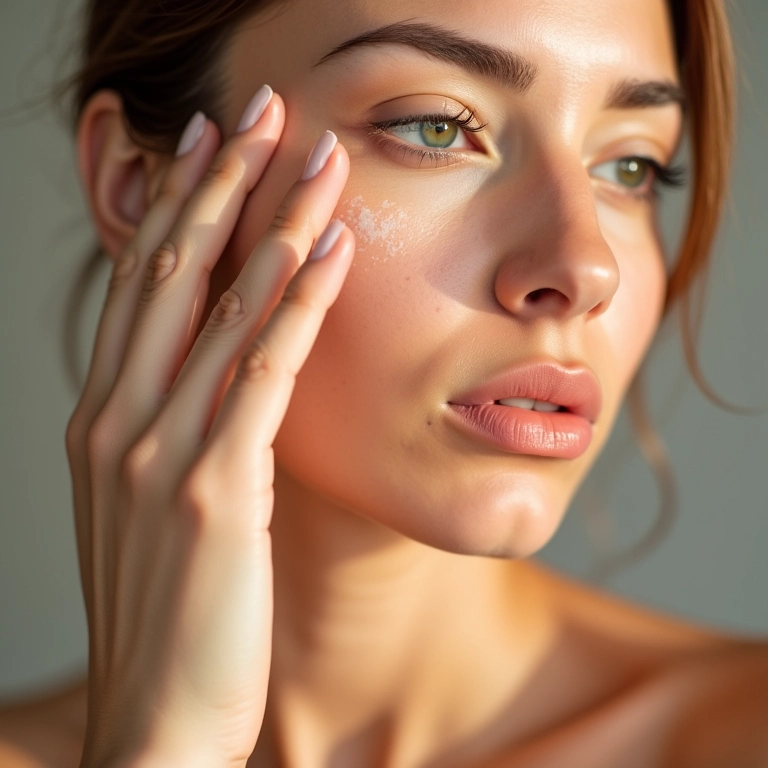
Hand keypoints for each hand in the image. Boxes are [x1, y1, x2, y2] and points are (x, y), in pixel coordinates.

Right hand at [65, 90, 354, 766]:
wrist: (157, 719)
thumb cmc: (173, 610)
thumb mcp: (160, 503)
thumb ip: (182, 431)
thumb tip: (221, 367)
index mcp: (107, 419)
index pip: (145, 285)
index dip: (179, 205)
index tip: (216, 146)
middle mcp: (121, 420)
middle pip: (174, 272)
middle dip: (222, 183)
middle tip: (261, 109)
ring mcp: (160, 452)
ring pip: (221, 308)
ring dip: (272, 223)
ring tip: (314, 155)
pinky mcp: (212, 492)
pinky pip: (262, 374)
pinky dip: (297, 305)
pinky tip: (331, 250)